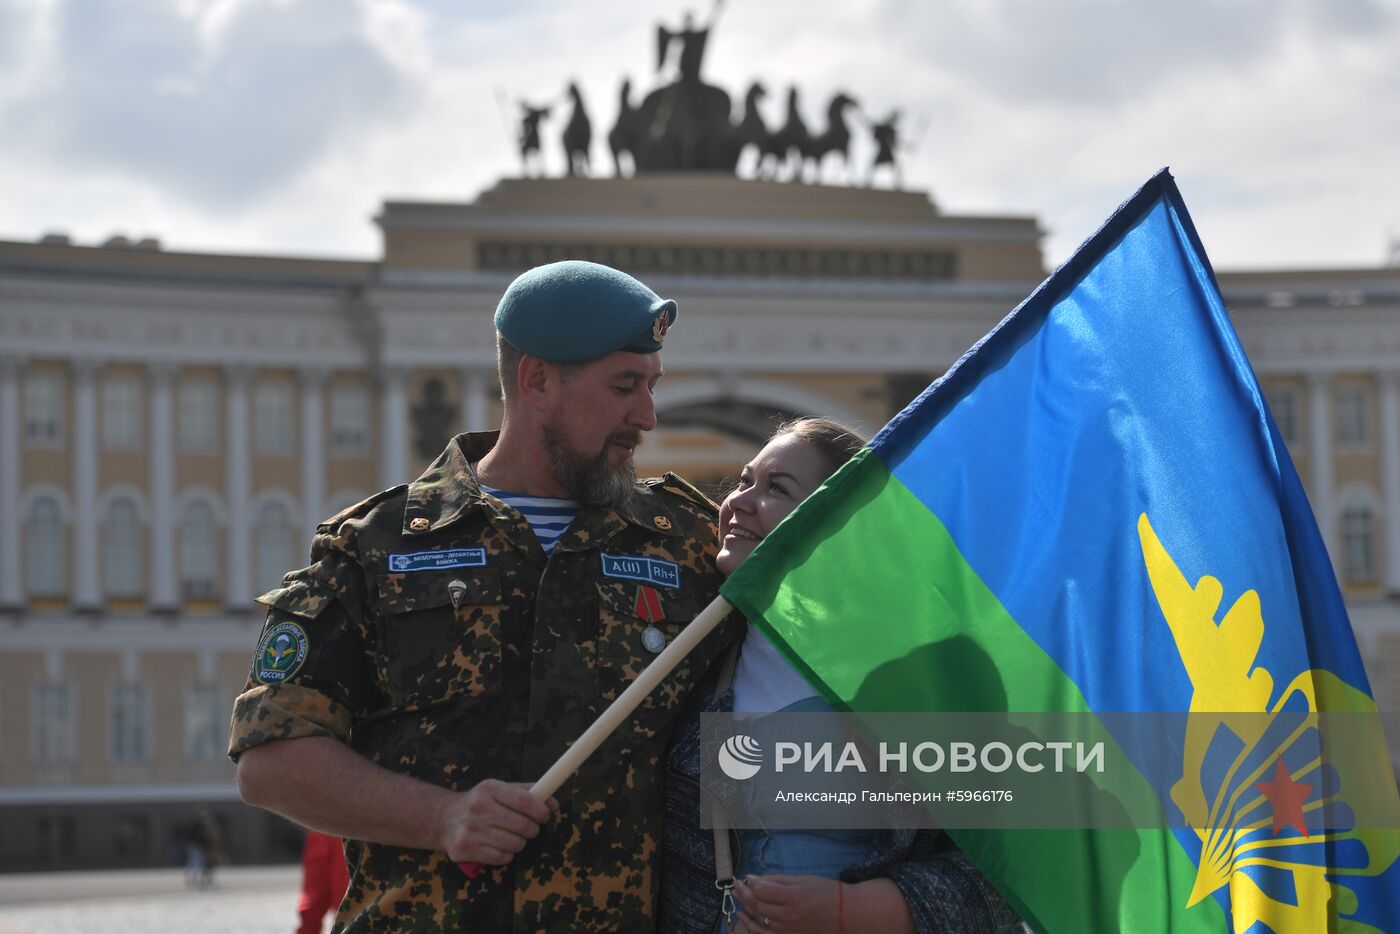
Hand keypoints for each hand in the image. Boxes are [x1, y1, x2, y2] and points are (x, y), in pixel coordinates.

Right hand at [436, 779, 557, 864]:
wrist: (445, 819)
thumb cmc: (480, 803)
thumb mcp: (500, 790)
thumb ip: (528, 793)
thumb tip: (553, 803)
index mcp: (489, 789)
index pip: (525, 800)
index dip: (541, 810)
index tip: (544, 814)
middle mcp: (479, 808)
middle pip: (523, 825)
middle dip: (533, 829)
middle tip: (530, 828)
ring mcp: (472, 831)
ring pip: (515, 844)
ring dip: (520, 843)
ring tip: (511, 836)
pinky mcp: (467, 850)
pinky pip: (503, 858)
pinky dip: (507, 854)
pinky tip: (499, 846)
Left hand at [734, 874, 840, 933]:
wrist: (846, 914)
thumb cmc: (826, 892)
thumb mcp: (802, 880)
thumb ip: (777, 880)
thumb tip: (754, 878)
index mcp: (793, 897)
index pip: (761, 890)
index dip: (750, 883)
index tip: (746, 877)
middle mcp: (789, 916)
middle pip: (757, 904)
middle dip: (743, 893)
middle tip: (736, 885)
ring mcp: (788, 930)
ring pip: (759, 919)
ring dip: (745, 907)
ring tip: (737, 897)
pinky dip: (752, 926)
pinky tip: (744, 916)